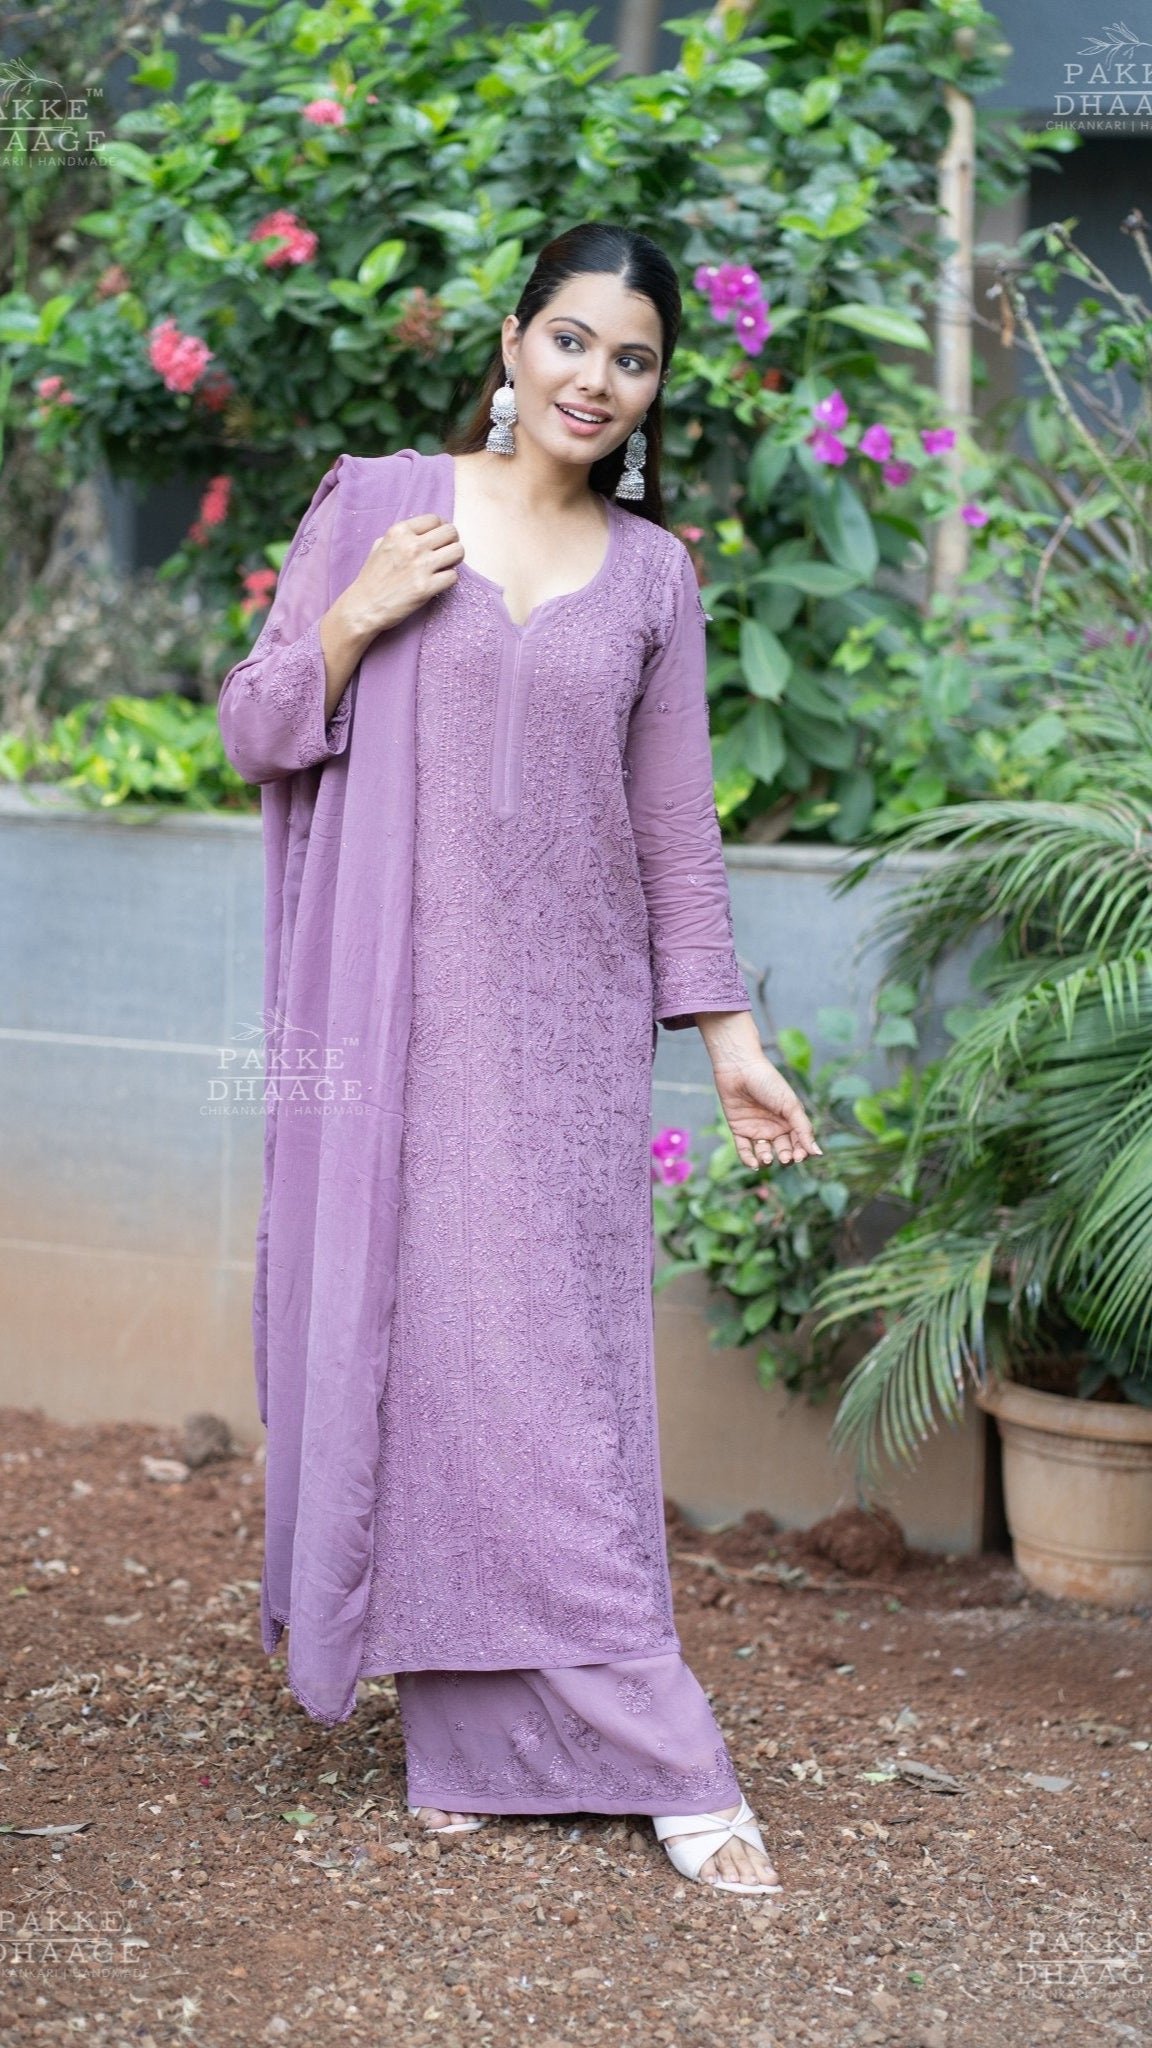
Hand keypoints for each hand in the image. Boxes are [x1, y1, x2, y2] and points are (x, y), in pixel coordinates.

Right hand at [339, 512, 463, 640]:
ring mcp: (420, 566)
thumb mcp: (380, 546)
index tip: (437, 540)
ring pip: (458, 551)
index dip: (439, 529)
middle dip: (451, 542)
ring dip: (454, 560)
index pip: (435, 519)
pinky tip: (437, 583)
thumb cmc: (372, 577)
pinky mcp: (426, 587)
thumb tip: (425, 532)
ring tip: (443, 567)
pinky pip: (453, 576)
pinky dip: (448, 580)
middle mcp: (411, 545)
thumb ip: (402, 536)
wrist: (364, 607)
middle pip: (451, 532)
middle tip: (444, 553)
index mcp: (399, 532)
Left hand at [712, 1055, 823, 1170]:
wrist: (740, 1067)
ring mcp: (756, 1129)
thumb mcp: (790, 1105)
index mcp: (790, 1120)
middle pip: (784, 1151)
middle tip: (785, 1157)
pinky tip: (754, 1164)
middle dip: (786, 1157)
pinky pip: (744, 1150)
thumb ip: (803, 1129)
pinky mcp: (739, 1129)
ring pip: (764, 1154)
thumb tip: (818, 1153)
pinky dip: (749, 1160)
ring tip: (768, 1158)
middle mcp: (774, 1127)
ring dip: (767, 1160)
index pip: (799, 1143)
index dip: (801, 1152)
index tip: (801, 1156)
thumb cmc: (769, 1082)